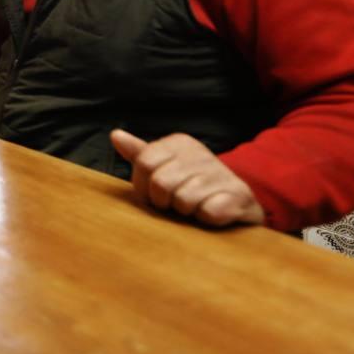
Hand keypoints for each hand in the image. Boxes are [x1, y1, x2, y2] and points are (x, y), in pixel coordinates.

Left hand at [110, 130, 263, 226]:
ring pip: (183, 200)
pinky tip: (212, 211)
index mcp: (179, 143)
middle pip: (160, 183)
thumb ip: (140, 153)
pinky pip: (208, 212)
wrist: (236, 201)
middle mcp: (200, 152)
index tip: (153, 194)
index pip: (143, 163)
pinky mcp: (238, 194)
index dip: (143, 186)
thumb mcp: (165, 166)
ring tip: (195, 205)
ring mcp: (221, 172)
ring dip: (186, 211)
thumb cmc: (191, 185)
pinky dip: (206, 218)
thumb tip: (115, 135)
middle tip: (175, 202)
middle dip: (164, 201)